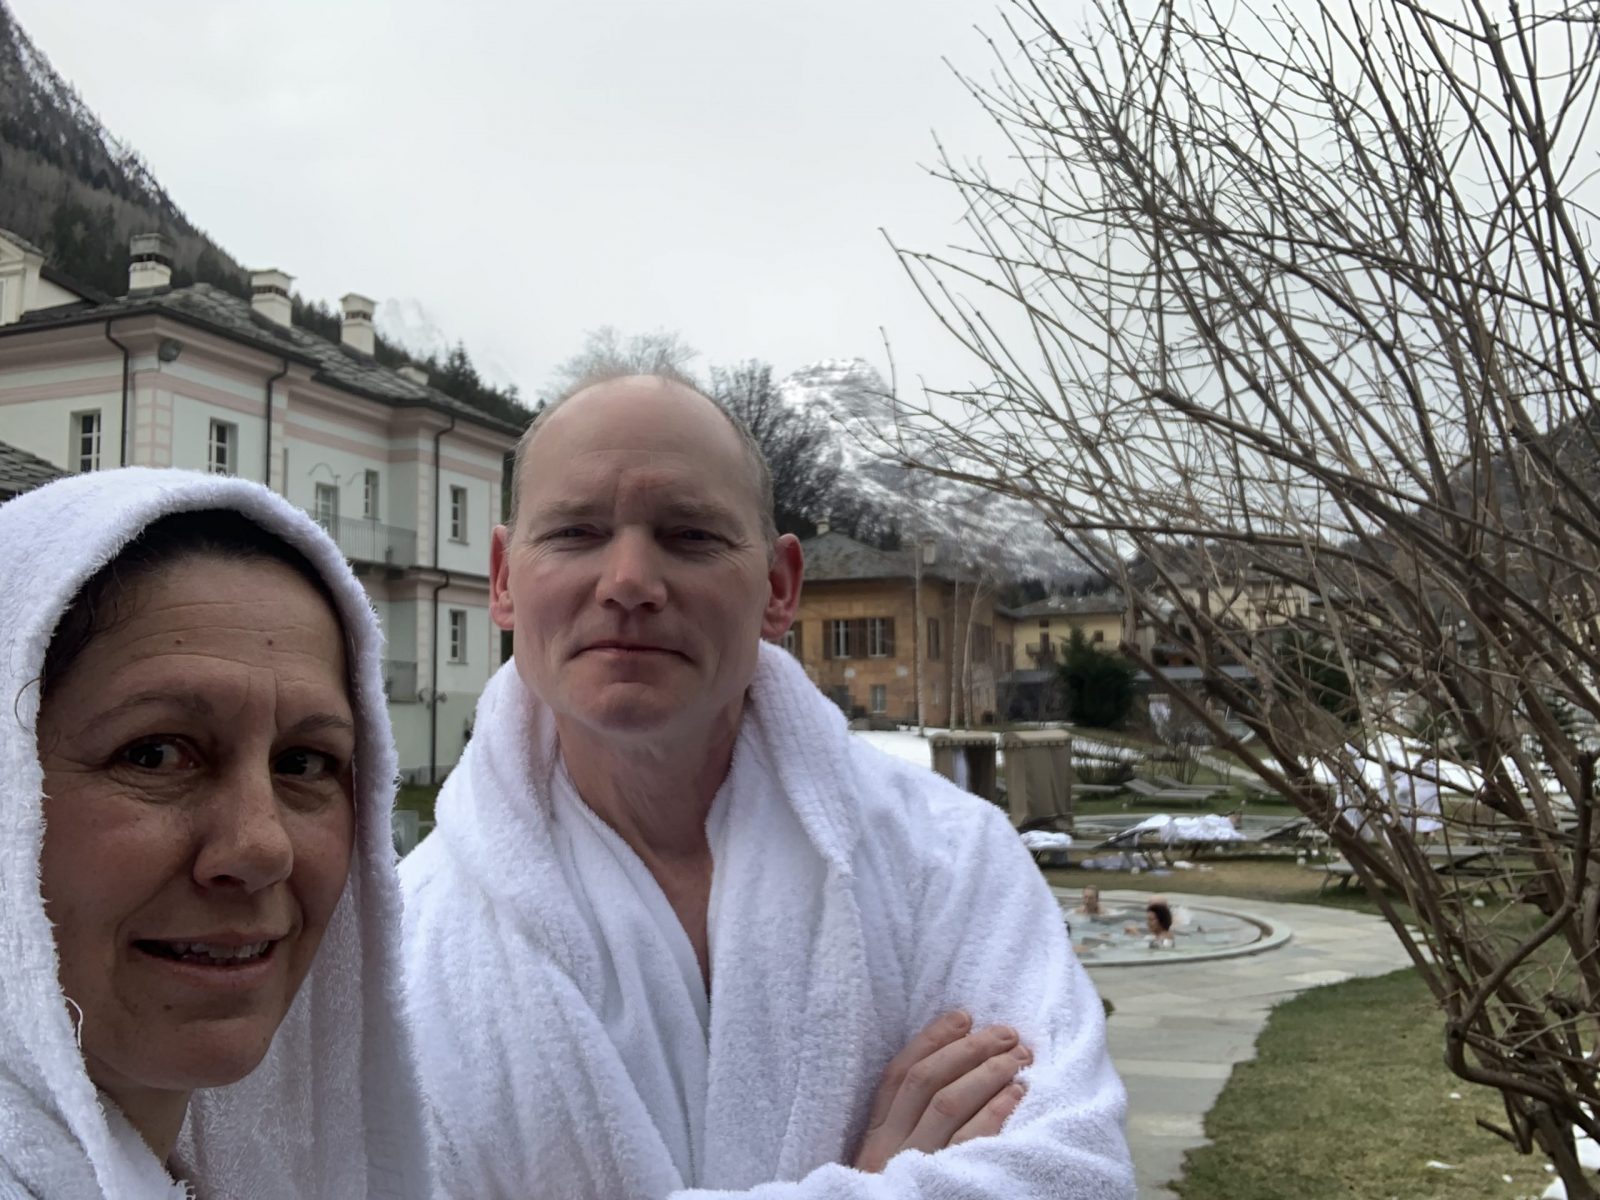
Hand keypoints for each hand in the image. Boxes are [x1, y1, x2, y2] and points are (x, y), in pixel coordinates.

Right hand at [853, 1011, 1030, 1172]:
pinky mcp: (944, 1188)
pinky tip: (1017, 1096)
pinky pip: (972, 1141)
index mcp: (872, 1138)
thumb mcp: (892, 1161)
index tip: (963, 1016)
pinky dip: (995, 1112)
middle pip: (926, 1082)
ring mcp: (914, 1168)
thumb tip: (954, 1069)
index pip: (898, 1075)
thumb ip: (909, 1124)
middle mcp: (887, 1150)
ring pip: (948, 1104)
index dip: (931, 1040)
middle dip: (968, 1050)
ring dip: (987, 1074)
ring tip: (1019, 1058)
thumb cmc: (902, 1194)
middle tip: (1006, 1033)